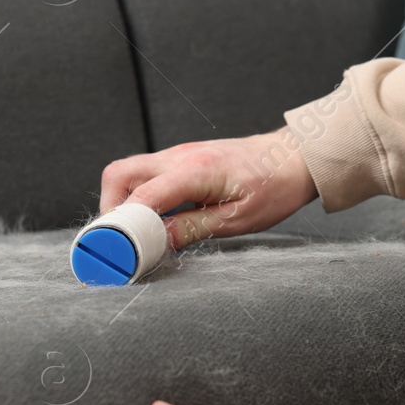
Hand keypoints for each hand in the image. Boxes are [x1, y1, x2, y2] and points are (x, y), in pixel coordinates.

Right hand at [98, 128, 318, 248]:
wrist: (294, 157)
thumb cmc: (275, 185)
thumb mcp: (237, 219)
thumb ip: (192, 229)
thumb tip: (156, 242)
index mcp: (195, 170)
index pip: (140, 196)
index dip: (122, 226)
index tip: (117, 250)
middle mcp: (179, 156)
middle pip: (119, 174)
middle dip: (110, 209)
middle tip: (121, 239)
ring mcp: (178, 154)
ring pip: (129, 172)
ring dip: (124, 202)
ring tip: (140, 232)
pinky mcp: (182, 158)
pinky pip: (148, 174)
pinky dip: (141, 195)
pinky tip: (157, 218)